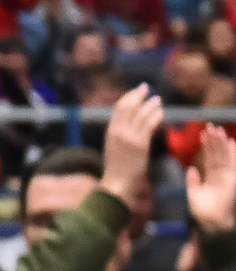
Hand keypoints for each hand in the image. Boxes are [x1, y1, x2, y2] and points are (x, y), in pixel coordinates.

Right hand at [100, 84, 162, 204]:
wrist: (116, 183)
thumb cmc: (116, 169)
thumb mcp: (114, 147)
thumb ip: (121, 135)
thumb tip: (130, 126)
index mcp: (110, 131)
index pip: (119, 108)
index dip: (128, 97)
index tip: (136, 92)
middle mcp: (118, 130)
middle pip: (128, 107)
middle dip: (137, 95)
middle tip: (146, 87)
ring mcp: (129, 137)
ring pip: (140, 114)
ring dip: (150, 105)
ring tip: (158, 99)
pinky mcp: (139, 144)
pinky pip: (148, 125)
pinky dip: (155, 116)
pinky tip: (161, 112)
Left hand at [187, 123, 235, 234]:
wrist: (210, 222)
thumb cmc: (202, 211)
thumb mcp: (193, 194)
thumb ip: (193, 181)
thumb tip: (191, 169)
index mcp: (212, 178)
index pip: (210, 159)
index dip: (207, 147)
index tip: (203, 134)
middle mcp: (221, 176)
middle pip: (217, 155)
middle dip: (214, 141)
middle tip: (210, 126)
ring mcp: (227, 177)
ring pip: (224, 156)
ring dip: (221, 143)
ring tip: (217, 129)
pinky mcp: (231, 180)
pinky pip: (232, 164)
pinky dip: (232, 153)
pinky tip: (231, 142)